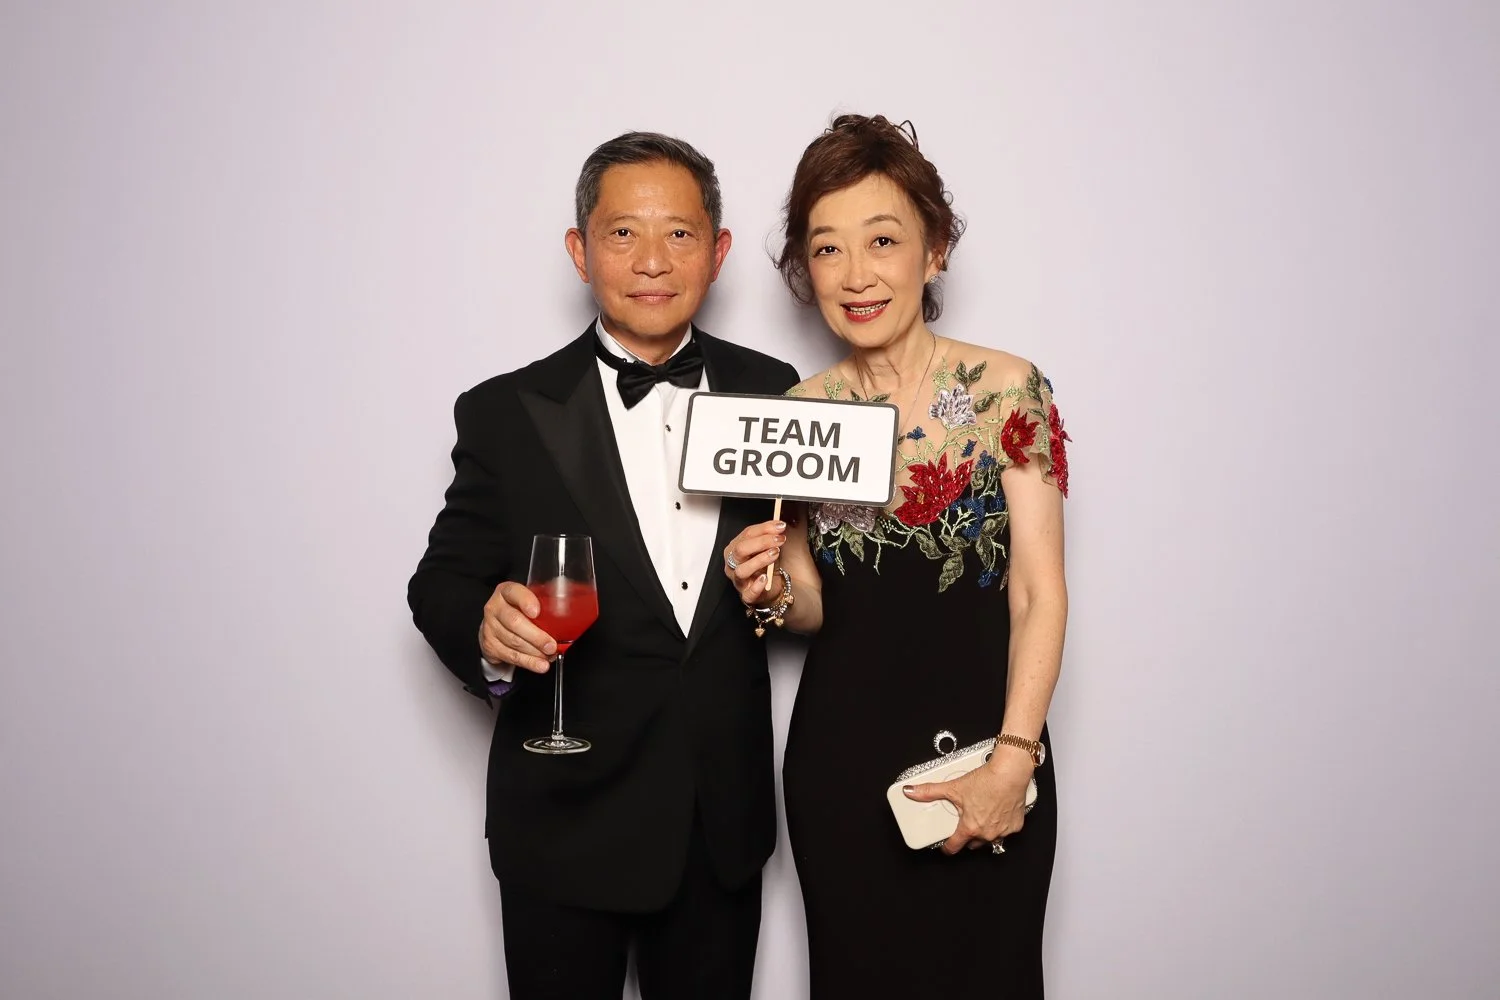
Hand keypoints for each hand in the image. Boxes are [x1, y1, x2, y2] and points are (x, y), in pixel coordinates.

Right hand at [478, 581, 556, 674]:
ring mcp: (490, 627)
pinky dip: (528, 662)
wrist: (495, 626)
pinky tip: (540, 665)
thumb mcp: (529, 601)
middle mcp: (495, 608)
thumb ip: (544, 604)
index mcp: (506, 592)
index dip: (526, 601)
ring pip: (513, 641)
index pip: (514, 592)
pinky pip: (511, 656)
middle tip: (551, 645)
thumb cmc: (519, 611)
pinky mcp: (490, 646)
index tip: (537, 612)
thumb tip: (573, 616)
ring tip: (549, 655)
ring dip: (534, 652)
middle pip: (514, 622)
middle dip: (536, 636)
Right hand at [722, 519, 786, 604]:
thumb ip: (773, 533)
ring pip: (742, 570)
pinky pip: (748, 592)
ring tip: (775, 554)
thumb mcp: (771, 545)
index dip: (764, 529)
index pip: (747, 534)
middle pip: (741, 550)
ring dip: (759, 560)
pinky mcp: (747, 596)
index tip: (781, 526)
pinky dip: (756, 585)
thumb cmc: (769, 565)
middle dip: (761, 542)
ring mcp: (739, 580)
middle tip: (779, 540)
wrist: (775, 586)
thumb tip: (780, 523)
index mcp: (736, 547)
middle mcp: (734, 563)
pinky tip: (765, 578)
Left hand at [901, 746, 1034, 854]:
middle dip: (968, 835)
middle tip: (965, 823)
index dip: (947, 847)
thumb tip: (912, 791)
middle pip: (973, 843)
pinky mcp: (1015, 826)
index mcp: (970, 828)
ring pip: (990, 839)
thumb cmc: (986, 781)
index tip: (946, 847)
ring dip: (985, 831)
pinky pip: (1006, 831)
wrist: (1010, 773)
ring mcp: (1002, 831)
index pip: (954, 846)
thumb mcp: (953, 787)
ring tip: (982, 815)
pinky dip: (1001, 825)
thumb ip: (930, 791)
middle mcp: (986, 834)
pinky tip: (998, 812)